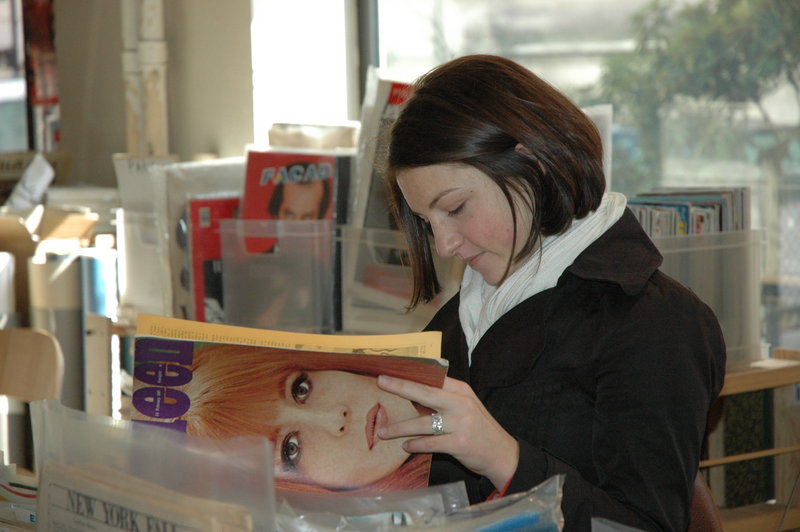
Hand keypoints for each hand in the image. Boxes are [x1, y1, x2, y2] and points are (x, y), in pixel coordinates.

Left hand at [377, 375, 518, 489]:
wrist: (501, 453)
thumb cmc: (478, 428)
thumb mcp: (463, 408)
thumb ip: (441, 401)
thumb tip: (410, 397)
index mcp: (461, 390)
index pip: (433, 378)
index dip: (411, 373)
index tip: (392, 369)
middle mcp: (461, 403)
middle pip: (426, 393)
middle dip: (401, 387)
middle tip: (381, 381)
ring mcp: (461, 423)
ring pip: (424, 422)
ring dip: (400, 428)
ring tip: (383, 431)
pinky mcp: (459, 443)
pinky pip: (431, 443)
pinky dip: (416, 444)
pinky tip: (405, 446)